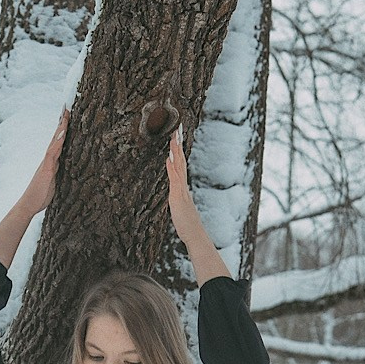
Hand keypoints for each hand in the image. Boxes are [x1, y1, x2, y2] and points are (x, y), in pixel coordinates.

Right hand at [19, 109, 68, 216]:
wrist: (28, 204)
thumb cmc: (40, 194)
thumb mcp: (52, 180)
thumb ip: (56, 171)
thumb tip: (61, 164)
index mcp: (51, 161)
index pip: (58, 141)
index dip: (63, 128)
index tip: (67, 115)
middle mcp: (48, 158)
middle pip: (56, 137)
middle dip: (62, 122)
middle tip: (66, 107)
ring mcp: (47, 162)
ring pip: (55, 141)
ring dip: (61, 127)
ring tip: (66, 114)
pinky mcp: (47, 168)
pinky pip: (53, 152)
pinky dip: (58, 142)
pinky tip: (63, 133)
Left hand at [165, 125, 201, 243]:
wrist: (195, 235)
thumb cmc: (186, 222)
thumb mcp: (179, 204)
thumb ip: (177, 192)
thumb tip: (175, 183)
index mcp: (182, 186)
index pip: (179, 163)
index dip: (177, 149)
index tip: (176, 136)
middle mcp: (183, 185)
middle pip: (180, 160)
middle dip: (178, 144)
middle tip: (177, 129)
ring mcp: (181, 190)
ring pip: (179, 167)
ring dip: (176, 152)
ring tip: (174, 138)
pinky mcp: (178, 197)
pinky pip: (175, 180)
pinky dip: (173, 168)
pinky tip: (169, 159)